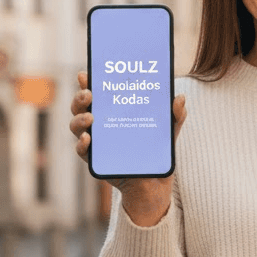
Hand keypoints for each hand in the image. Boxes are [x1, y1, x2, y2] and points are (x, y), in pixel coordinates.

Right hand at [69, 70, 186, 226]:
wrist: (154, 183)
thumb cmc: (157, 150)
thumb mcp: (169, 130)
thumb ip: (175, 115)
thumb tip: (180, 97)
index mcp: (112, 111)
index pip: (96, 93)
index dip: (87, 82)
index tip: (85, 73)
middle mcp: (99, 124)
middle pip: (80, 107)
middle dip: (80, 98)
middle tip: (89, 94)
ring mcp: (95, 142)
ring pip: (76, 127)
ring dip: (79, 120)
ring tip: (90, 118)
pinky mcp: (95, 161)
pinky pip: (82, 152)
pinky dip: (81, 144)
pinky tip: (88, 139)